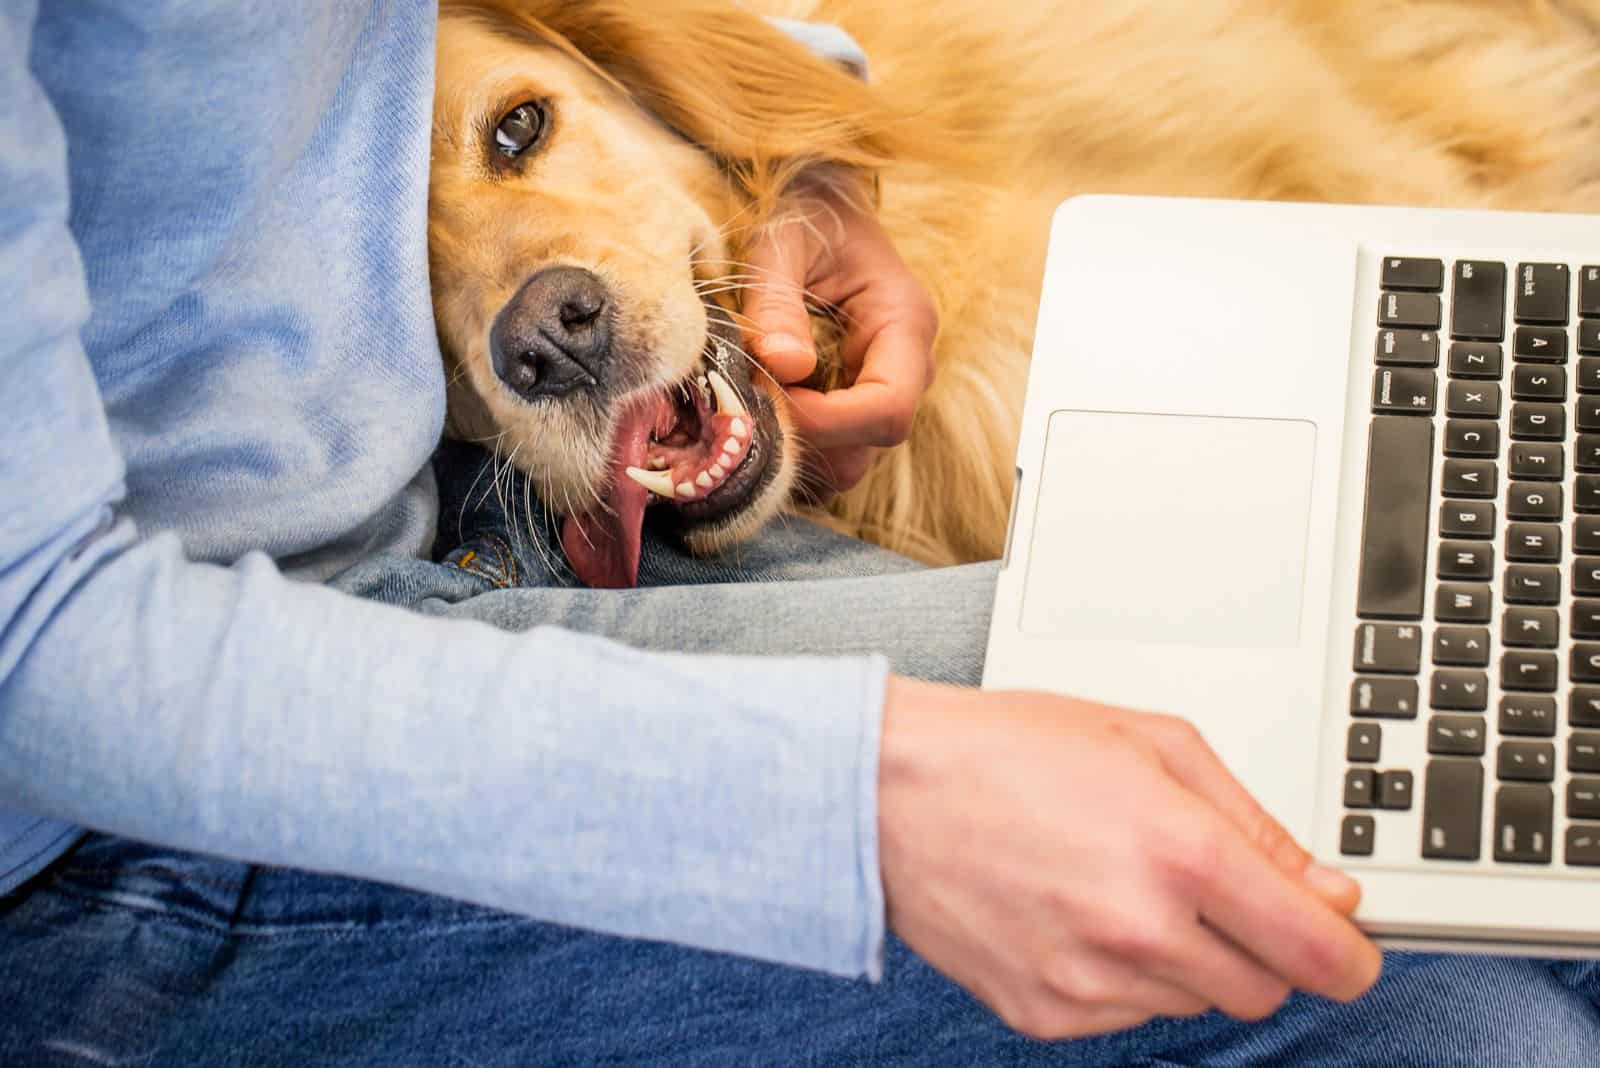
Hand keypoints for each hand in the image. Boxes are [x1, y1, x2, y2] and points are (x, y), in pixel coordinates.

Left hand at [741, 174, 937, 500]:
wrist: (818, 202)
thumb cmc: (803, 211)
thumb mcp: (781, 241)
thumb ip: (777, 301)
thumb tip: (784, 368)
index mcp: (905, 324)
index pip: (888, 410)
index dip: (827, 423)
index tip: (768, 400)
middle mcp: (907, 369)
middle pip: (868, 449)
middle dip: (803, 440)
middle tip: (746, 401)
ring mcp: (883, 390)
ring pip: (849, 462)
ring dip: (794, 449)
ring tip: (749, 403)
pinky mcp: (857, 404)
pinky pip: (832, 453)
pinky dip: (794, 447)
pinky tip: (759, 410)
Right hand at [877, 676, 1381, 1040]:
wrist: (887, 795)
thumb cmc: (1007, 752)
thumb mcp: (1152, 743)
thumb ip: (1254, 823)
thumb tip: (1322, 889)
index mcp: (1182, 854)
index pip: (1319, 953)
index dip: (1349, 953)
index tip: (1345, 944)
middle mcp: (1143, 932)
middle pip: (1265, 989)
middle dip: (1261, 947)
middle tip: (1210, 889)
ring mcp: (1091, 985)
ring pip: (1194, 1003)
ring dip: (1186, 960)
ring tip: (1120, 886)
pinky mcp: (1045, 1015)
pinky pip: (1125, 1015)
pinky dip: (1123, 977)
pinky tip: (1079, 916)